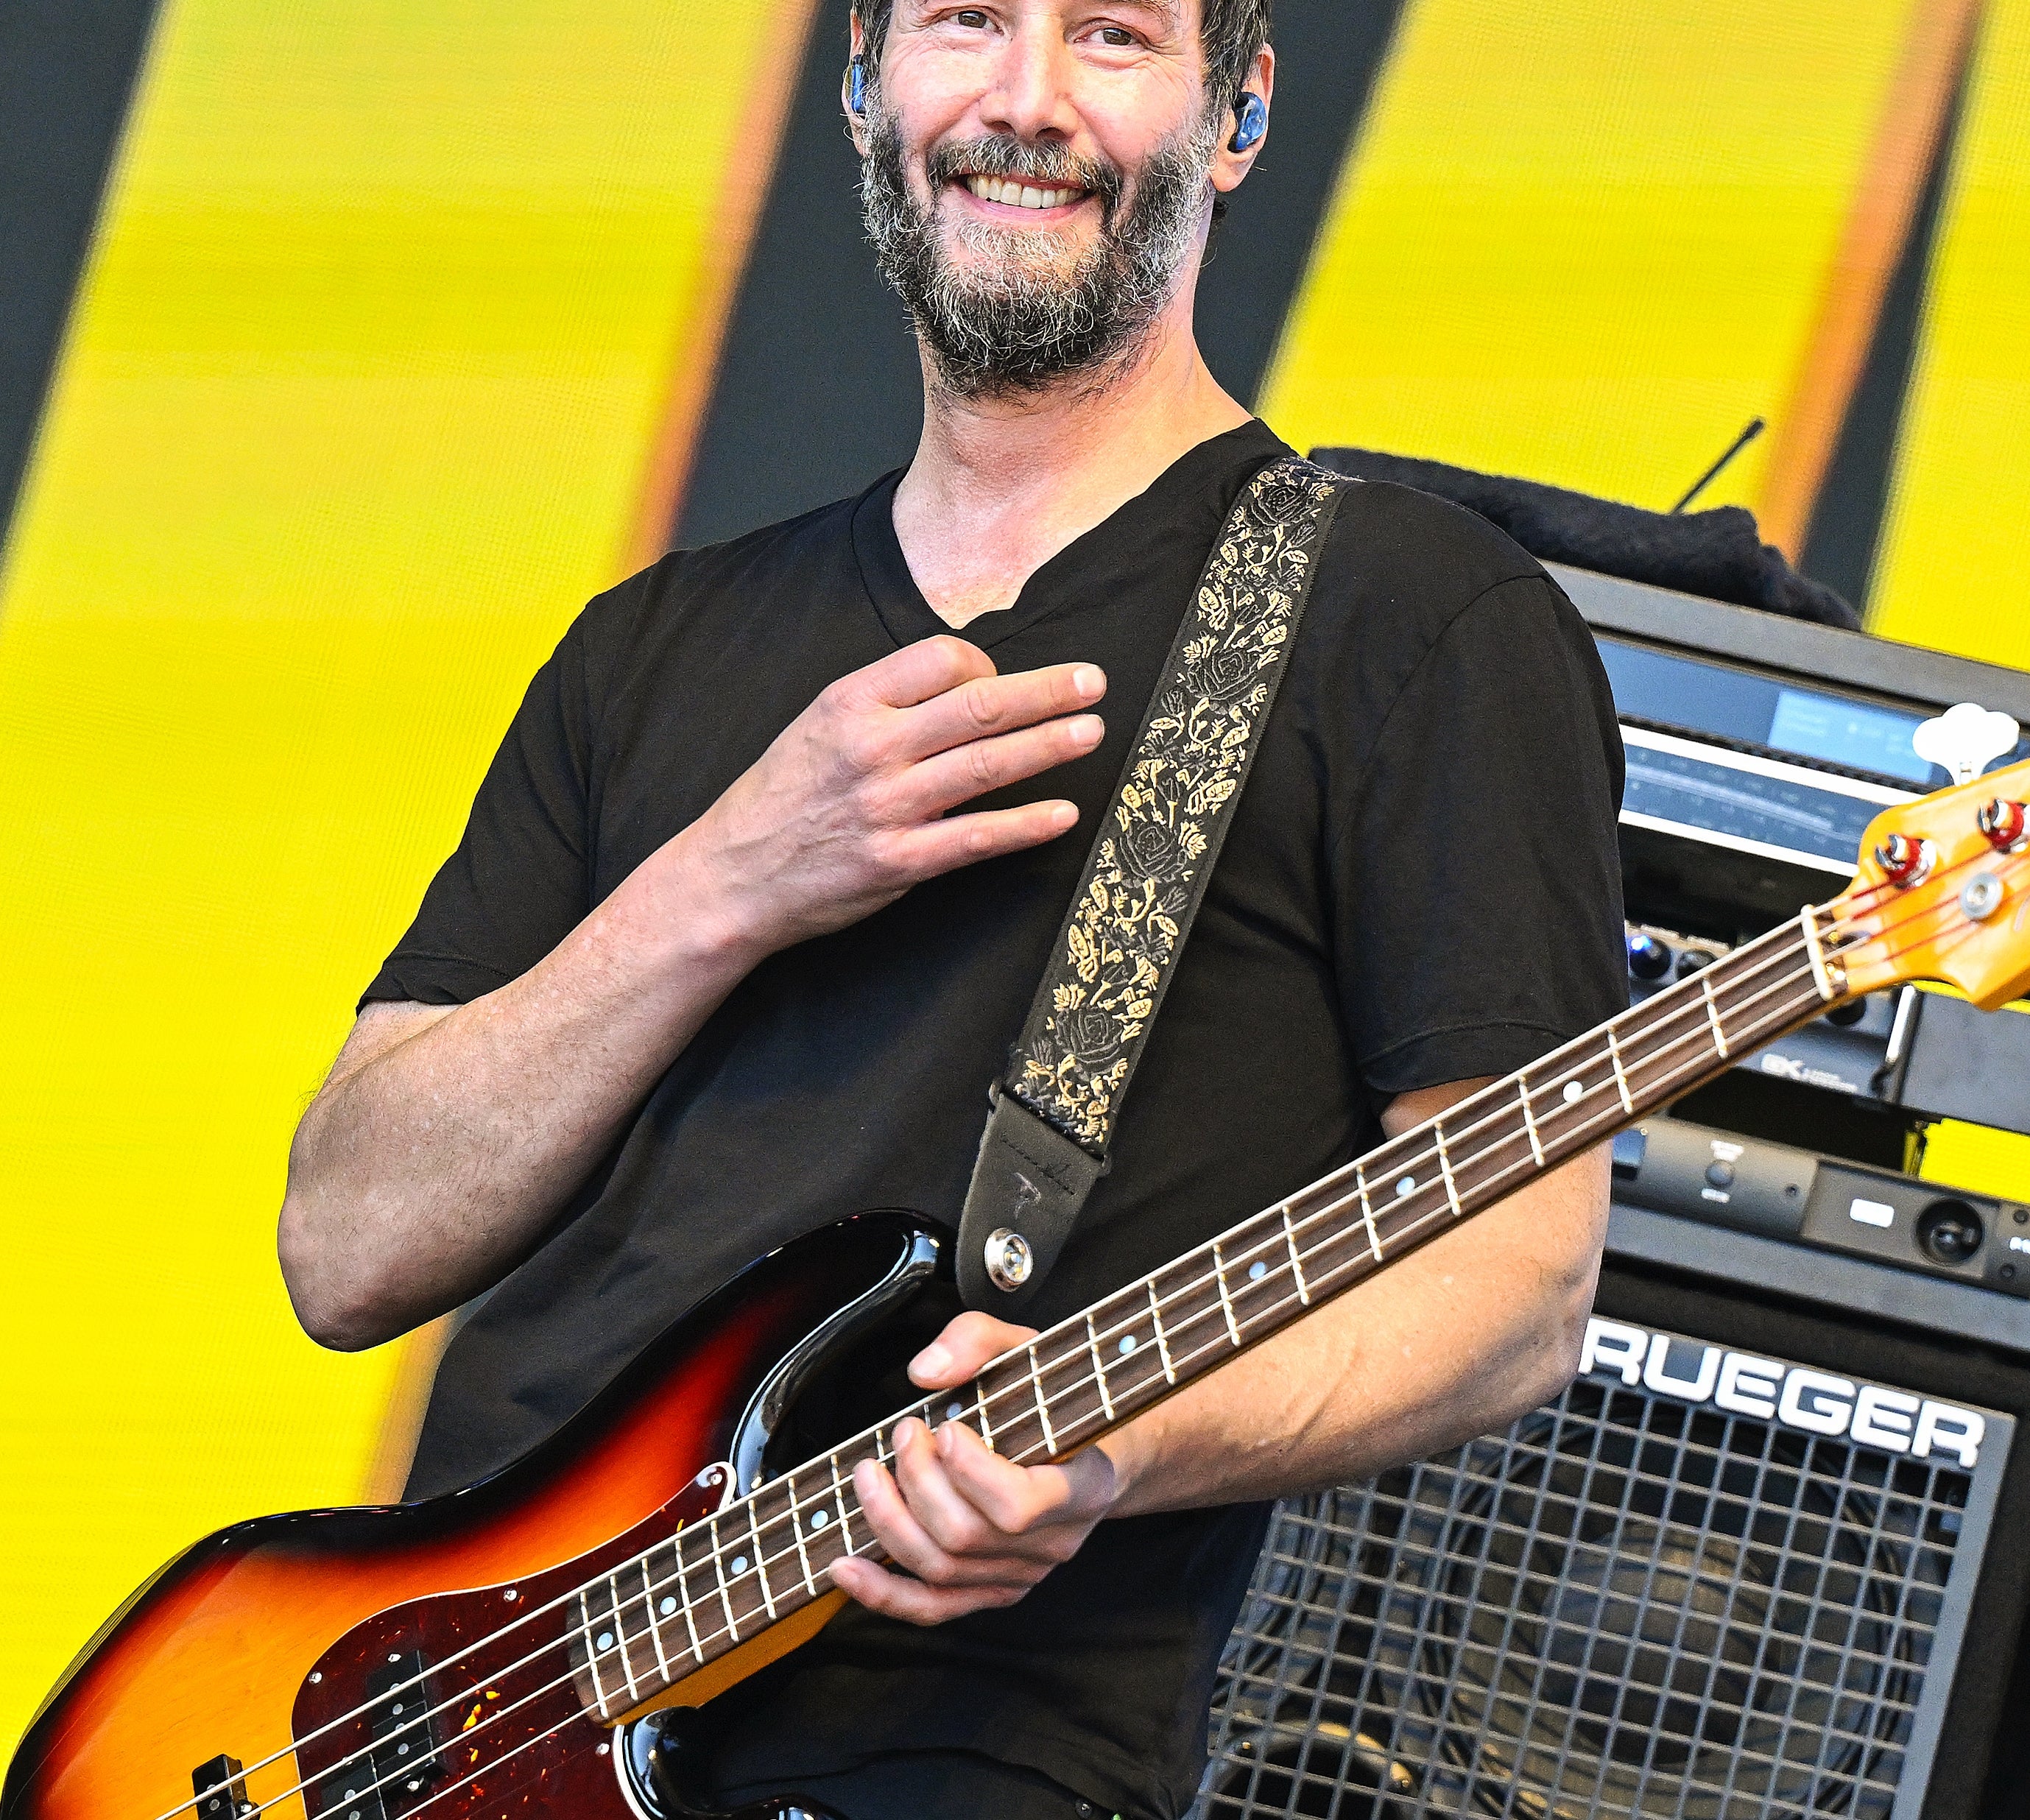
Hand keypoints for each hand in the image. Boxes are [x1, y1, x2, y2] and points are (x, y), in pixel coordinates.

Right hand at [672, 637, 1105, 960]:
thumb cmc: (780, 797)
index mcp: (851, 702)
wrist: (731, 875)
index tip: (1005, 680)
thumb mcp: (818, 725)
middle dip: (1047, 691)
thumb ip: (885, 704)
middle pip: (980, 704)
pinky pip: (976, 837)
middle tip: (1093, 683)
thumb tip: (965, 683)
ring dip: (1049, 745)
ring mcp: (887, 807)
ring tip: (1091, 732)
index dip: (987, 664)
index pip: (942, 659)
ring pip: (987, 764)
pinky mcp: (898, 862)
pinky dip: (1026, 824)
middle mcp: (872, 748)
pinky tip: (1062, 813)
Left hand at [831, 1312, 1121, 1623]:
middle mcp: (1055, 1543)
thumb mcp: (1030, 1349)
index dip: (969, 1472)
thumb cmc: (1059, 1397)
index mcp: (1082, 1487)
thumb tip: (924, 1371)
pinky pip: (934, 1608)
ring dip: (889, 1520)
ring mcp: (1023, 1574)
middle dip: (916, 1481)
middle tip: (903, 1433)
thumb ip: (979, 1341)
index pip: (1017, 1506)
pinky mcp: (993, 1590)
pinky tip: (845, 1567)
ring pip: (941, 1569)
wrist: (1099, 1451)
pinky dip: (884, 1593)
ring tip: (869, 1473)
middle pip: (964, 1536)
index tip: (946, 1428)